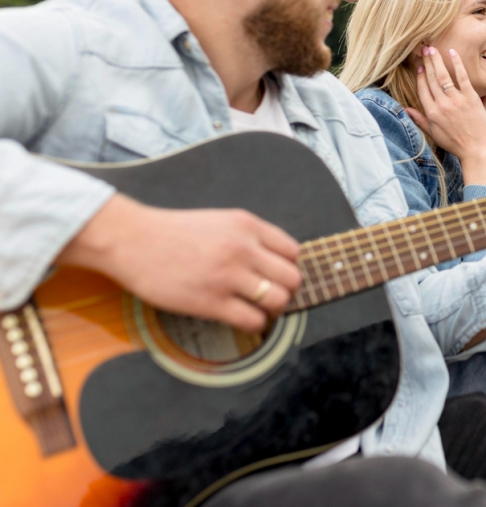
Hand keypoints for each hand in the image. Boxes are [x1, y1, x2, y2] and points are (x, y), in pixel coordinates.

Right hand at [56, 194, 302, 331]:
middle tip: (271, 295)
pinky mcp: (211, 301)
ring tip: (258, 308)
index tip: (277, 276)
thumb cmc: (173, 233)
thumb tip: (276, 260)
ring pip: (279, 300)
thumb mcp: (220, 221)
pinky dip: (255, 324)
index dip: (288, 267)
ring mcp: (228, 276)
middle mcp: (243, 248)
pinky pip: (254, 320)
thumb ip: (250, 236)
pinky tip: (242, 318)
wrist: (132, 240)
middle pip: (292, 278)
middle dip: (286, 290)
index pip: (293, 251)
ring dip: (273, 309)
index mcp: (247, 225)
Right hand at [404, 46, 485, 189]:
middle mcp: (441, 105)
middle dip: (426, 62)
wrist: (476, 150)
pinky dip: (457, 64)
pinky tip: (453, 53)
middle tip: (424, 49)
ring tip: (433, 48)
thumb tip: (406, 109)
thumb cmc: (455, 143)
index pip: (422, 89)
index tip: (419, 66)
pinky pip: (462, 77)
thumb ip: (420, 120)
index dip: (420, 76)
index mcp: (431, 113)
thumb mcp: (434, 133)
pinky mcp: (470, 98)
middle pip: (430, 79)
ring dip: (437, 60)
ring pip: (443, 76)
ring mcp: (456, 101)